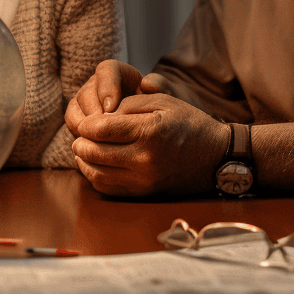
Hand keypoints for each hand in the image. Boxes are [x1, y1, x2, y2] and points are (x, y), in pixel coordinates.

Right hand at [65, 60, 173, 132]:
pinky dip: (79, 133)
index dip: (106, 87)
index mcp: (118, 74)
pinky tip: (91, 145)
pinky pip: (72, 123)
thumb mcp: (164, 97)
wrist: (150, 128)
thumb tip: (148, 83)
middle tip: (102, 128)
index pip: (106, 70)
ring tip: (96, 139)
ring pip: (75, 107)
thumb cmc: (157, 110)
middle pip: (86, 91)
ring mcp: (86, 103)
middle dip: (93, 110)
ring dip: (83, 124)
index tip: (112, 107)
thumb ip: (160, 87)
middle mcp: (97, 85)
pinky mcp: (80, 119)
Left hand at [71, 93, 229, 196]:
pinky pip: (108, 187)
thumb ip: (129, 104)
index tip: (85, 121)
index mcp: (149, 131)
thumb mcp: (163, 101)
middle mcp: (144, 159)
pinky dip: (95, 176)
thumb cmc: (188, 123)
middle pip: (94, 152)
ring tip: (82, 149)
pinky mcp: (143, 192)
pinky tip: (93, 164)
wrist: (214, 157)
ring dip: (84, 160)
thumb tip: (101, 115)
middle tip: (80, 135)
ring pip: (97, 172)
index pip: (101, 130)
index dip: (87, 125)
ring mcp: (143, 179)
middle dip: (81, 142)